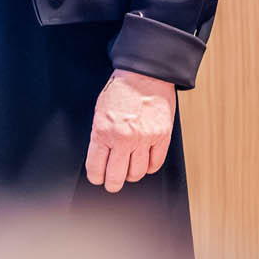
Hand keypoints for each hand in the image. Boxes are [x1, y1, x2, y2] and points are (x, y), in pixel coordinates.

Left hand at [85, 69, 175, 192]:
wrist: (144, 74)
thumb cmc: (121, 91)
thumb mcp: (100, 112)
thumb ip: (99, 137)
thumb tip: (100, 160)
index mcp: (103, 131)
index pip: (96, 168)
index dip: (96, 177)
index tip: (98, 178)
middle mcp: (123, 138)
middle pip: (116, 177)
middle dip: (112, 183)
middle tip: (112, 183)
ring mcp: (144, 138)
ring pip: (137, 174)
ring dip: (131, 174)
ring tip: (129, 168)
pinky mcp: (162, 137)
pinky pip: (155, 164)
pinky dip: (149, 167)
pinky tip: (144, 161)